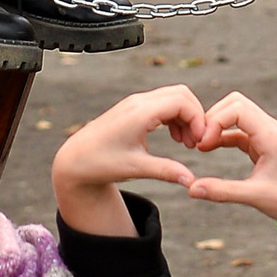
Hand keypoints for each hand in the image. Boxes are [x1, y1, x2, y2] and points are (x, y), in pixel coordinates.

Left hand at [52, 83, 210, 241]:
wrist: (76, 160)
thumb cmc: (101, 163)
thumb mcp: (135, 168)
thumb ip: (165, 171)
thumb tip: (192, 182)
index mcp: (140, 112)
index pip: (181, 101)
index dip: (198, 119)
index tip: (200, 143)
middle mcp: (139, 102)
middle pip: (181, 94)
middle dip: (195, 116)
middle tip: (197, 143)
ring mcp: (136, 103)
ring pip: (174, 97)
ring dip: (186, 117)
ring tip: (187, 144)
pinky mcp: (135, 109)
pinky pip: (164, 104)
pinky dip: (176, 117)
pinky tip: (176, 138)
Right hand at [172, 93, 276, 247]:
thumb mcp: (255, 197)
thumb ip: (222, 191)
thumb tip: (190, 189)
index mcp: (270, 135)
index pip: (236, 108)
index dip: (214, 121)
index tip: (202, 146)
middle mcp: (270, 129)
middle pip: (235, 103)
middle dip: (213, 117)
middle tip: (199, 142)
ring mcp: (268, 135)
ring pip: (237, 114)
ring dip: (217, 125)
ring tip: (201, 146)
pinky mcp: (264, 145)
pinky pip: (239, 131)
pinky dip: (223, 136)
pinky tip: (210, 149)